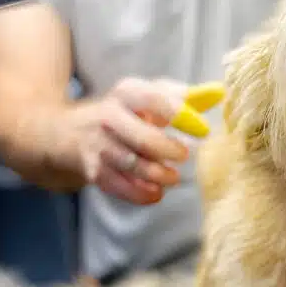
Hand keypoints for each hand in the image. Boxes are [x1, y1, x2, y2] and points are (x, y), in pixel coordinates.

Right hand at [57, 77, 190, 204]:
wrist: (67, 132)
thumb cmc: (125, 113)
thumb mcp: (149, 97)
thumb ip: (185, 96)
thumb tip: (219, 93)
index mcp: (127, 93)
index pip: (154, 99)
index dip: (180, 114)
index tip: (202, 129)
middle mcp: (109, 116)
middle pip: (144, 138)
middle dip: (168, 150)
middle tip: (184, 155)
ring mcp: (99, 145)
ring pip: (133, 165)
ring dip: (158, 175)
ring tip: (172, 177)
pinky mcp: (93, 170)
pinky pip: (120, 186)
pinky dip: (141, 193)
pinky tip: (156, 192)